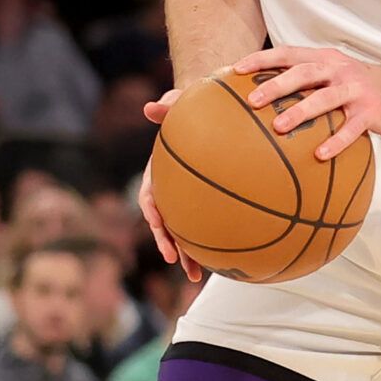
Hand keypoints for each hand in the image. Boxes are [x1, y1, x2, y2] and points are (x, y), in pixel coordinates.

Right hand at [138, 90, 201, 281]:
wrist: (211, 115)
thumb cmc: (193, 109)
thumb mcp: (180, 103)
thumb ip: (168, 106)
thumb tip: (150, 106)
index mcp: (159, 171)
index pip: (149, 194)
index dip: (151, 211)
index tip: (156, 222)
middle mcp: (170, 189)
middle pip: (163, 222)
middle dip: (167, 242)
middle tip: (175, 260)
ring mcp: (187, 199)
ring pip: (183, 231)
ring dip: (187, 254)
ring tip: (197, 277)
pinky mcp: (206, 204)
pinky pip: (208, 227)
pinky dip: (214, 243)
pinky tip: (231, 259)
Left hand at [230, 47, 380, 158]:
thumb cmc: (357, 87)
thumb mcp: (332, 75)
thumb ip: (304, 80)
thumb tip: (260, 92)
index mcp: (325, 59)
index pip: (289, 53)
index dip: (263, 60)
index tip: (237, 69)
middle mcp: (339, 70)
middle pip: (304, 72)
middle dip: (276, 85)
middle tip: (252, 100)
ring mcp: (357, 90)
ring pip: (325, 98)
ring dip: (300, 111)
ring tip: (278, 127)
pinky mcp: (373, 111)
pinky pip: (351, 128)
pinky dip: (336, 141)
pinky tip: (320, 155)